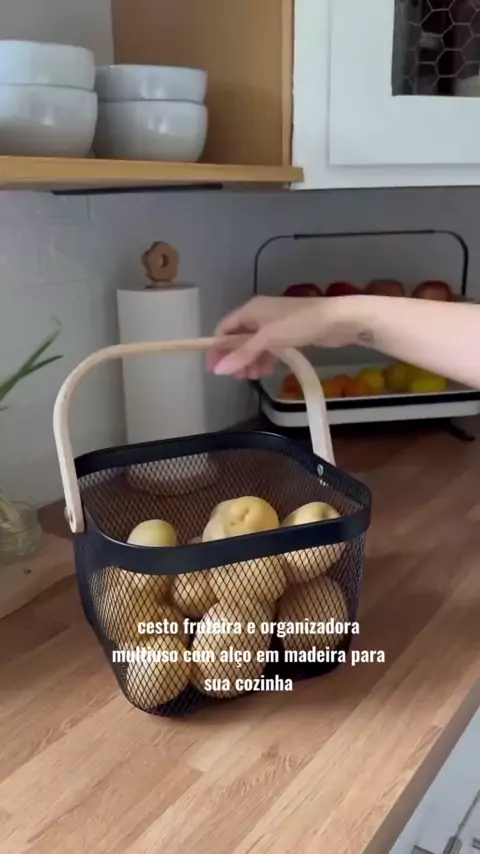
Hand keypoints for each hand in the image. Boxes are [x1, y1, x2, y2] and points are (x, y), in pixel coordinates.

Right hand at [207, 295, 362, 376]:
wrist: (340, 319)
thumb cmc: (302, 323)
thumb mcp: (269, 338)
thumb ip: (244, 354)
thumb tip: (218, 370)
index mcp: (251, 309)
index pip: (225, 328)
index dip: (218, 348)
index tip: (215, 369)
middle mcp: (260, 315)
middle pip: (239, 338)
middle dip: (236, 357)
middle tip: (238, 377)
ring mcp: (275, 325)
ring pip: (255, 345)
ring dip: (251, 361)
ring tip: (254, 376)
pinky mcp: (289, 334)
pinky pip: (269, 348)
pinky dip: (265, 359)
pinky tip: (268, 371)